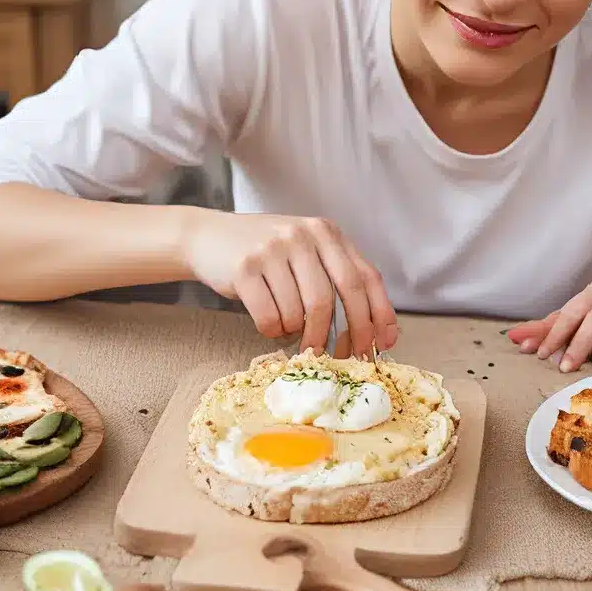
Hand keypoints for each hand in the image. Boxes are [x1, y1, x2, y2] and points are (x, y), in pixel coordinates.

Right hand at [183, 209, 397, 355]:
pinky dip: (273, 330)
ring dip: (298, 333)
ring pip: (300, 313)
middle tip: (339, 358)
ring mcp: (272, 249)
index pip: (365, 278)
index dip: (378, 315)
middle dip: (341, 336)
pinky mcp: (245, 267)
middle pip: (333, 299)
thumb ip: (337, 277)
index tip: (382, 344)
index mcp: (326, 232)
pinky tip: (268, 321)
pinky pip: (270, 317)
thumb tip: (374, 330)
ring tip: (289, 327)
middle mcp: (302, 235)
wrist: (209, 237)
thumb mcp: (306, 252)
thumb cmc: (266, 254)